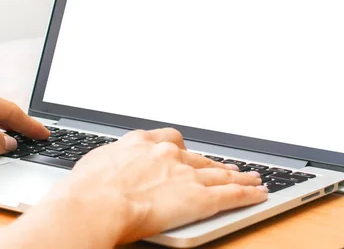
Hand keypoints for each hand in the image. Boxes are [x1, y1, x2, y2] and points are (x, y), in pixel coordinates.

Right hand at [2, 128, 267, 247]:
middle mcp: (167, 154)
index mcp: (141, 143)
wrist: (95, 203)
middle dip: (214, 164)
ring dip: (238, 176)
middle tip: (228, 167)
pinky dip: (248, 194)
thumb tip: (106, 171)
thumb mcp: (95, 165)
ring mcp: (185, 174)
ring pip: (220, 174)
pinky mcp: (199, 197)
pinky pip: (231, 194)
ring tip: (252, 178)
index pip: (170, 141)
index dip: (183, 149)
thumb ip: (112, 164)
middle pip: (199, 158)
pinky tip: (258, 193)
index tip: (186, 152)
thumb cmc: (86, 189)